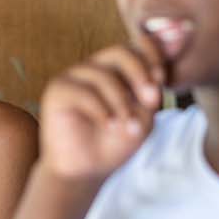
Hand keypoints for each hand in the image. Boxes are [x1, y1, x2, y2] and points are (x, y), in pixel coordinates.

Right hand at [39, 40, 165, 180]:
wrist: (86, 172)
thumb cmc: (114, 144)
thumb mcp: (143, 118)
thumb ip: (151, 93)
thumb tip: (158, 71)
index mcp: (115, 70)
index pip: (135, 47)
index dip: (152, 54)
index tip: (162, 78)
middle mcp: (93, 69)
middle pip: (120, 52)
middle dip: (139, 73)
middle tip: (151, 100)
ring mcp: (73, 78)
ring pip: (103, 75)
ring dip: (122, 103)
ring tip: (129, 127)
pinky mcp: (56, 91)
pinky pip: (84, 92)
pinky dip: (102, 110)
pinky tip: (109, 126)